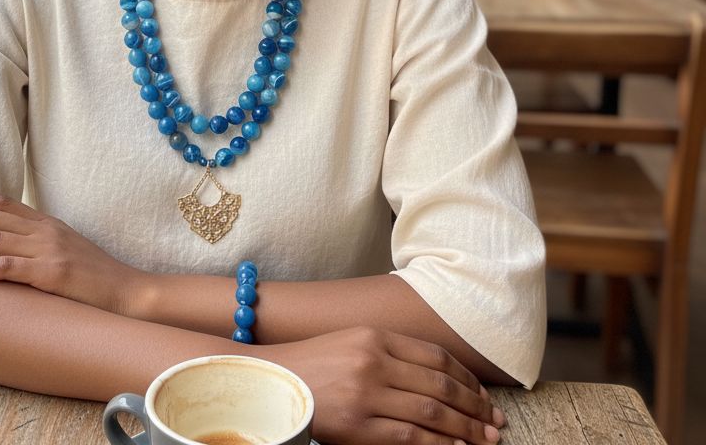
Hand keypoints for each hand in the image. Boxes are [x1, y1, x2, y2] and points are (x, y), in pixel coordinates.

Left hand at [0, 184, 139, 315]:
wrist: (125, 291)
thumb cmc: (94, 275)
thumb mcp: (65, 249)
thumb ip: (38, 242)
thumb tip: (8, 243)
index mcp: (46, 222)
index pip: (2, 202)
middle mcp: (42, 230)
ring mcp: (45, 250)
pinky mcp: (48, 274)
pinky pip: (4, 269)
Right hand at [268, 326, 505, 444]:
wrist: (275, 381)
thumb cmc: (316, 364)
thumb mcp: (354, 343)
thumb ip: (391, 352)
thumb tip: (439, 376)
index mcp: (375, 336)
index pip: (434, 357)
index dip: (466, 378)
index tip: (484, 395)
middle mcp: (374, 361)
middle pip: (439, 384)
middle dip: (474, 405)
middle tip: (496, 422)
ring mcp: (366, 394)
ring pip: (431, 411)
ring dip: (465, 428)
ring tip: (487, 440)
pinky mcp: (358, 425)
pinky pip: (409, 436)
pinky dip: (438, 444)